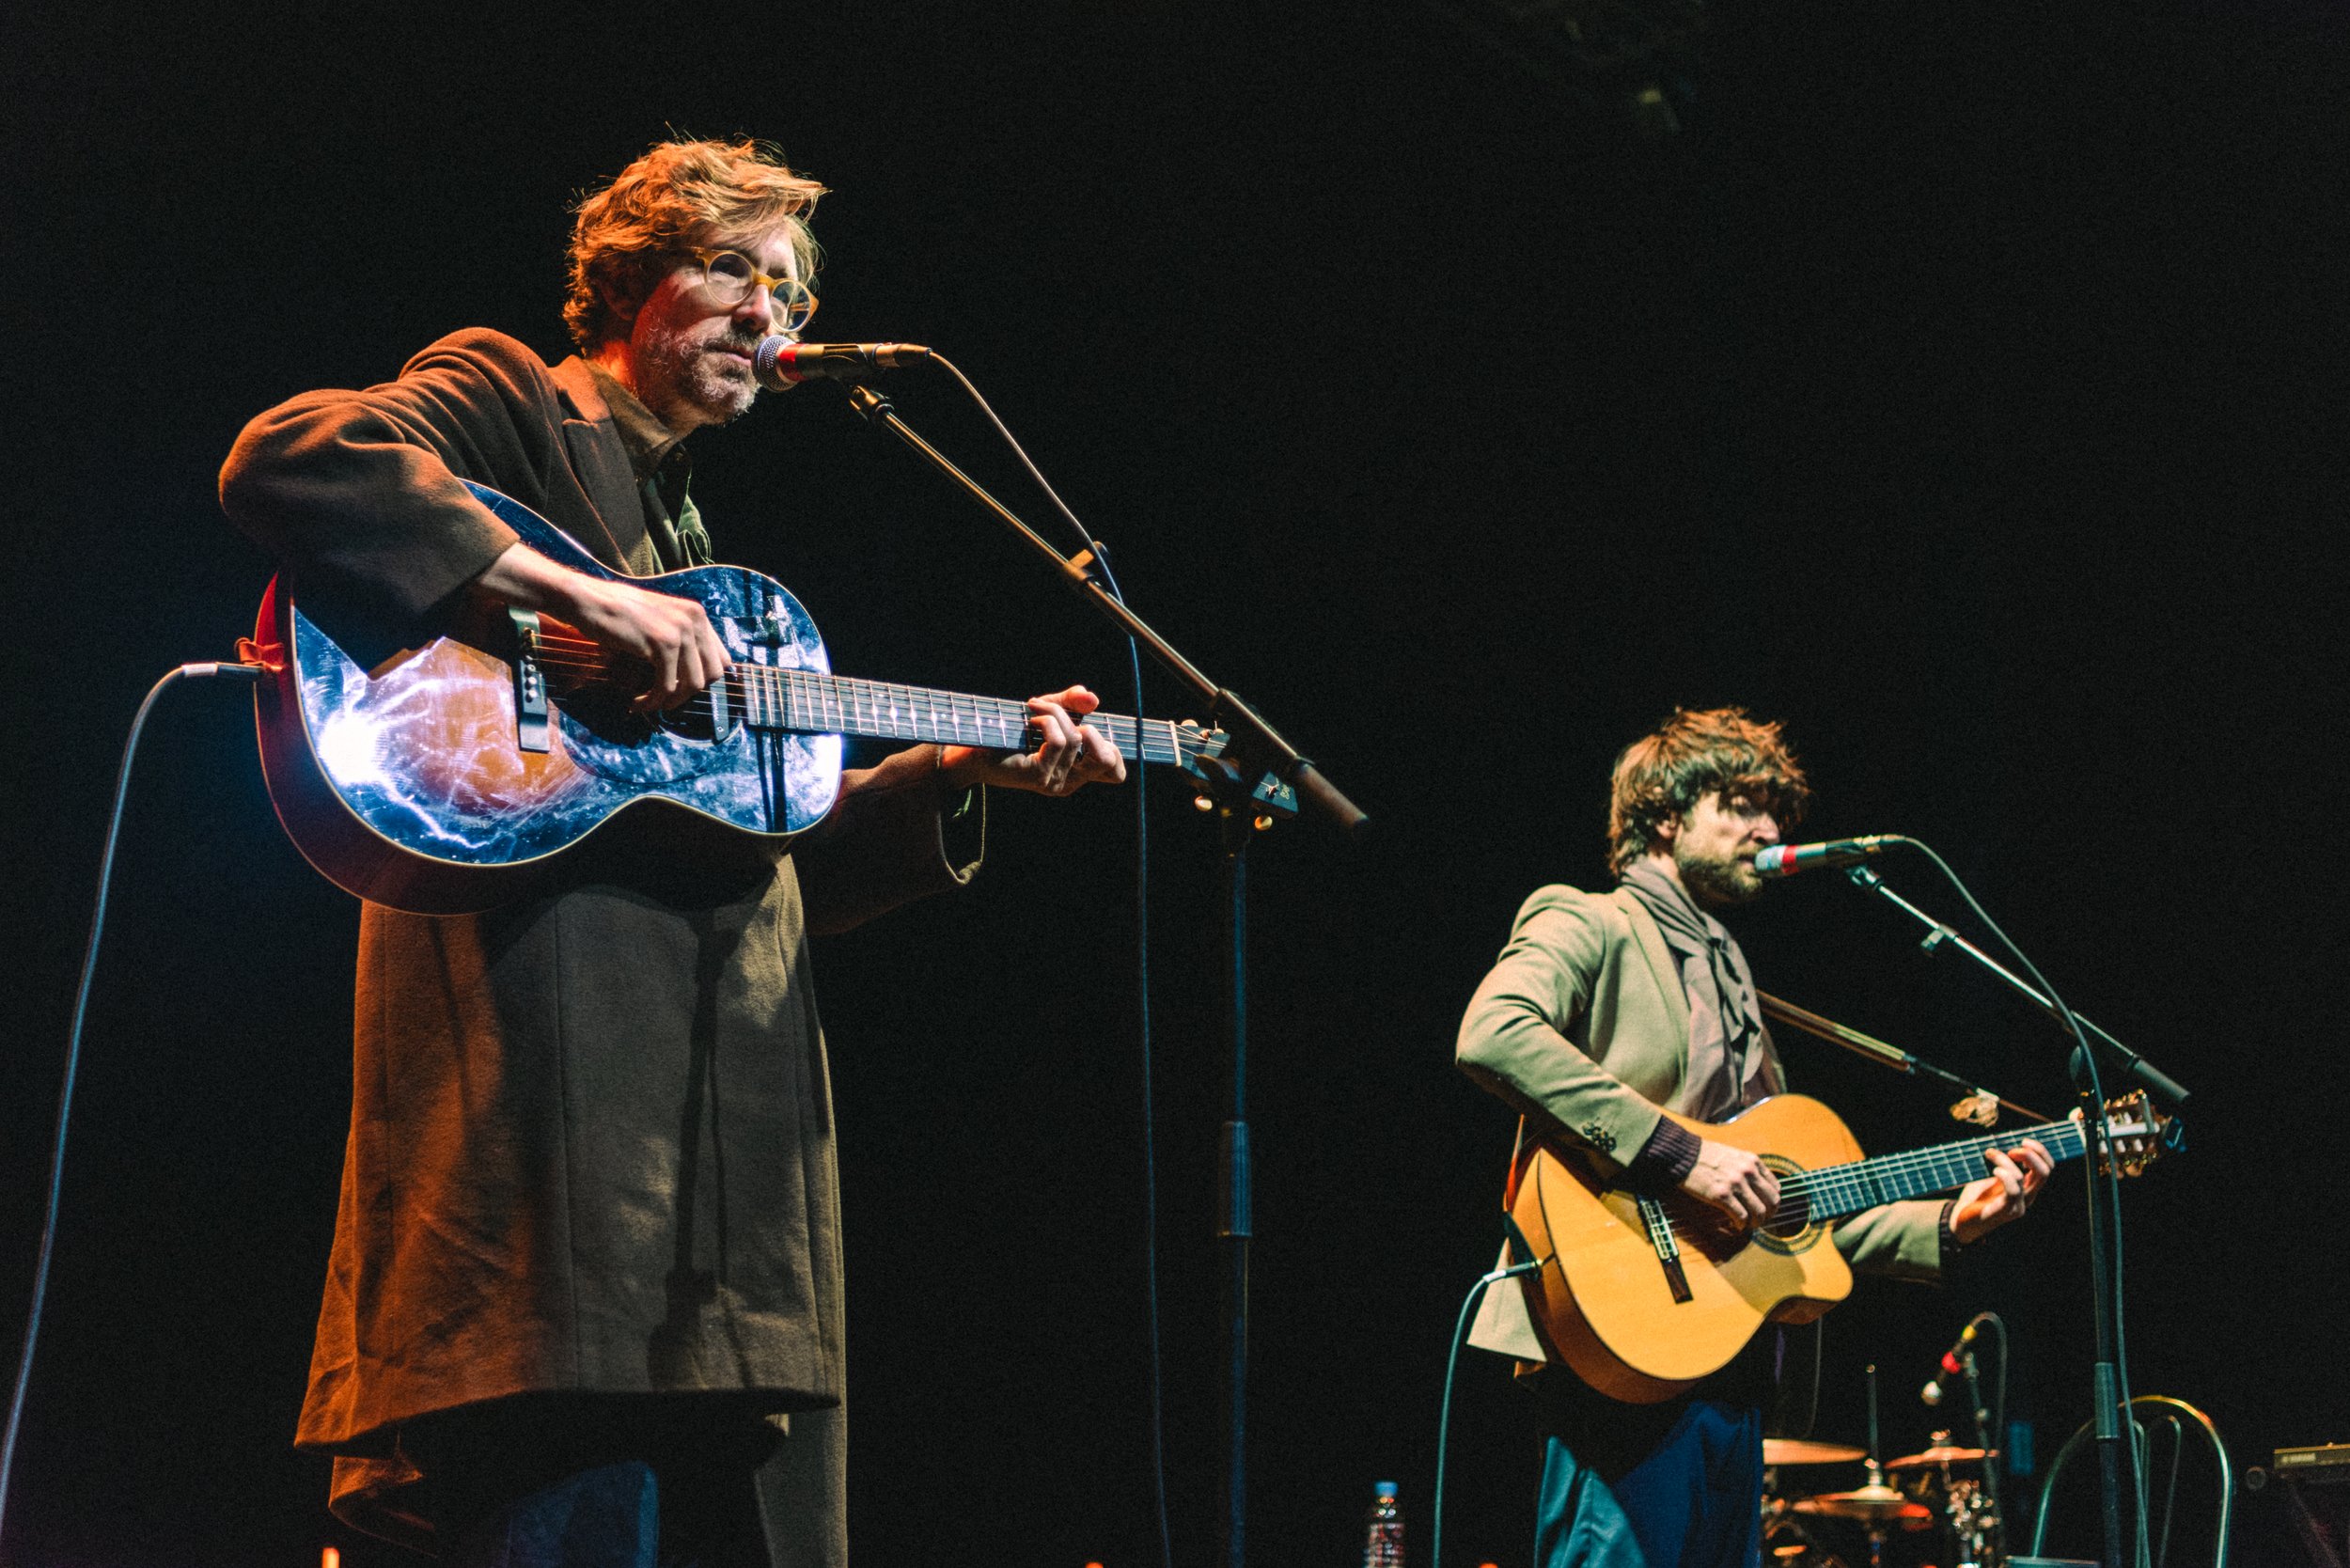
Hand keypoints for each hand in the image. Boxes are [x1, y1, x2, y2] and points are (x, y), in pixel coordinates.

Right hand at [475, 543, 727, 711]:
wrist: (589, 600)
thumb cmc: (618, 614)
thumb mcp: (659, 621)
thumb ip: (681, 641)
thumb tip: (698, 678)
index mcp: (697, 614)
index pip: (721, 659)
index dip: (704, 681)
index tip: (683, 692)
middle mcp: (695, 620)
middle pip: (711, 675)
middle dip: (688, 695)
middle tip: (664, 702)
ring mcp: (681, 631)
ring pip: (691, 685)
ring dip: (669, 701)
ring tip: (648, 704)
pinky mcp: (662, 644)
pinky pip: (666, 687)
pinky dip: (652, 701)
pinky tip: (636, 702)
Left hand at [942, 685, 1127, 795]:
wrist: (971, 743)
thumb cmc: (1010, 729)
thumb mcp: (1048, 711)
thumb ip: (1072, 703)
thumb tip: (1093, 700)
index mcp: (1075, 772)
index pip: (1115, 774)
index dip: (1115, 750)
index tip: (1089, 728)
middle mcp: (1068, 782)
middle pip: (1108, 763)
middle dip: (1095, 733)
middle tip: (1071, 722)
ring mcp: (1054, 782)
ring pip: (1077, 740)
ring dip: (1056, 713)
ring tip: (1034, 708)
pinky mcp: (1038, 776)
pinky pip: (1059, 741)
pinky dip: (1047, 719)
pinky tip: (1029, 717)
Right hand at [1681, 1138, 1779, 1227]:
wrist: (1684, 1154)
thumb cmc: (1705, 1155)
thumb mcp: (1734, 1155)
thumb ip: (1748, 1168)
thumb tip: (1759, 1187)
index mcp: (1753, 1161)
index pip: (1776, 1187)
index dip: (1772, 1202)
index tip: (1766, 1209)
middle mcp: (1748, 1172)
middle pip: (1772, 1202)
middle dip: (1768, 1215)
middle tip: (1760, 1221)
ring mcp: (1736, 1184)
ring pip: (1759, 1212)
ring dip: (1756, 1223)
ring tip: (1748, 1225)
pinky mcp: (1722, 1195)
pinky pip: (1741, 1216)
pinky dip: (1741, 1224)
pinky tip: (1736, 1225)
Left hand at [1949, 1138, 2052, 1243]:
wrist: (1961, 1220)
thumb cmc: (1977, 1196)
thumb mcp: (1993, 1175)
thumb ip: (2004, 1163)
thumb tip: (2004, 1139)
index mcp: (2028, 1187)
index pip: (2048, 1167)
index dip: (2040, 1151)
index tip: (2023, 1140)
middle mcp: (2028, 1196)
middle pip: (2045, 1172)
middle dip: (2031, 1154)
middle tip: (2011, 1150)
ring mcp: (2018, 1205)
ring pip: (2022, 1177)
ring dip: (2005, 1160)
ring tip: (1990, 1154)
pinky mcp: (2004, 1211)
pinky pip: (2012, 1191)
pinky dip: (2005, 1175)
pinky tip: (1994, 1170)